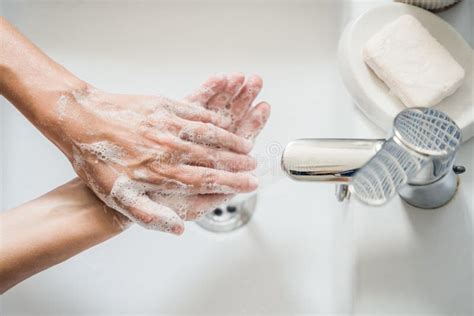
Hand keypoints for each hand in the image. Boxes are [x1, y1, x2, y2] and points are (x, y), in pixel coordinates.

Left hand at [54, 86, 258, 233]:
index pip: (206, 180)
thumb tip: (177, 227)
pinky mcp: (164, 106)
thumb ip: (149, 214)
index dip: (231, 184)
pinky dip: (214, 121)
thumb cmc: (97, 159)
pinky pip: (196, 114)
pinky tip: (224, 124)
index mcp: (161, 172)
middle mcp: (169, 148)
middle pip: (213, 158)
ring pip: (209, 135)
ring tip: (247, 148)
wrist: (81, 120)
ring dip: (231, 143)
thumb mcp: (118, 196)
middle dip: (238, 164)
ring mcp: (168, 125)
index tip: (249, 185)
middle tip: (254, 168)